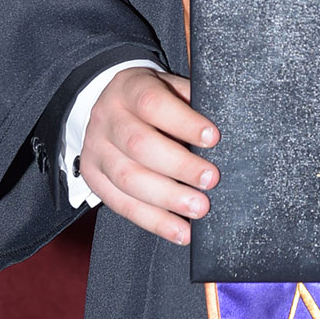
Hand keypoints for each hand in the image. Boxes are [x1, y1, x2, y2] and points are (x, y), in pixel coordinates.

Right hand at [80, 70, 218, 244]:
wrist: (108, 105)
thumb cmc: (152, 99)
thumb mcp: (169, 87)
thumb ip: (191, 100)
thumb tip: (225, 120)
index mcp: (129, 88)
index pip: (153, 104)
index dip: (183, 122)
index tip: (213, 138)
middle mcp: (107, 118)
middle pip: (139, 145)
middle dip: (179, 166)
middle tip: (211, 180)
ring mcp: (96, 150)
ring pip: (128, 179)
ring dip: (168, 199)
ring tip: (199, 209)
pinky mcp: (94, 178)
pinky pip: (122, 205)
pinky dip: (154, 221)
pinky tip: (180, 231)